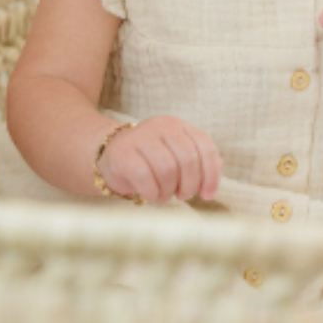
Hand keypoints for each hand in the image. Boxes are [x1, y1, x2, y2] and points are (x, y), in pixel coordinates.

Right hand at [98, 115, 223, 203]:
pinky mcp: (123, 153)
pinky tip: (150, 195)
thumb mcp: (177, 156)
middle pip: (188, 159)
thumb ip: (198, 165)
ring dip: (169, 191)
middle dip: (189, 185)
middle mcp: (162, 127)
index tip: (208, 195)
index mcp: (179, 126)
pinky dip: (151, 192)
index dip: (211, 174)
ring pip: (167, 169)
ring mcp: (141, 137)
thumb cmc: (151, 161)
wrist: (111, 154)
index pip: (205, 146)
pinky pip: (144, 176)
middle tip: (182, 195)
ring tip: (165, 196)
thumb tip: (211, 187)